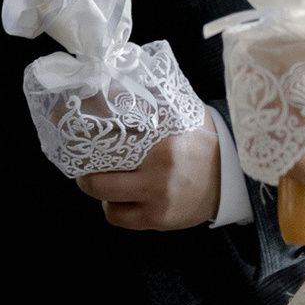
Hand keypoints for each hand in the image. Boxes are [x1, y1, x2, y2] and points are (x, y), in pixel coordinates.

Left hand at [75, 106, 223, 229]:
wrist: (233, 177)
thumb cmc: (202, 140)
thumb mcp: (181, 112)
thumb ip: (150, 102)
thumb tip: (110, 85)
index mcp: (161, 138)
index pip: (110, 131)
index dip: (87, 126)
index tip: (72, 124)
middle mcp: (158, 168)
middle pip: (98, 175)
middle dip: (84, 169)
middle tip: (83, 161)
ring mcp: (158, 197)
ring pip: (104, 197)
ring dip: (100, 190)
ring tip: (105, 179)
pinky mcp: (159, 219)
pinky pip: (118, 217)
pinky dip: (114, 208)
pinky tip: (122, 197)